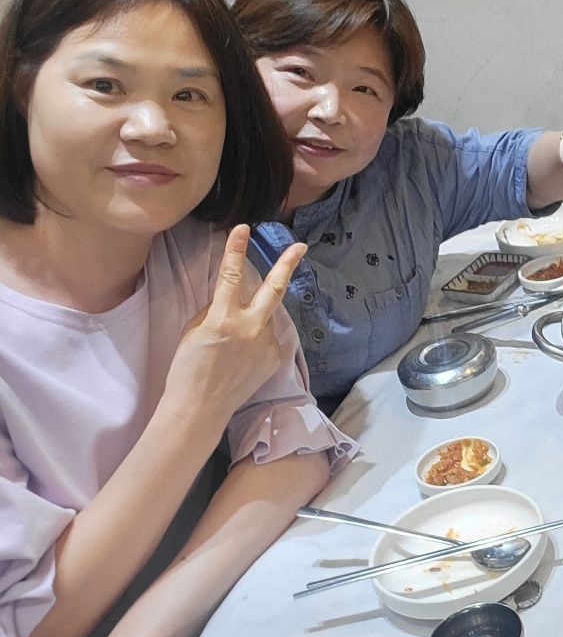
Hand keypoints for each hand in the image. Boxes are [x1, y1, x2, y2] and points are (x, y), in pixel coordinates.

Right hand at [163, 226, 306, 428]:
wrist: (200, 407)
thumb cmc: (188, 368)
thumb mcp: (195, 330)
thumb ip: (218, 310)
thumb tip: (234, 299)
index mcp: (224, 319)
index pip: (231, 276)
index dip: (236, 250)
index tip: (243, 229)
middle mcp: (250, 328)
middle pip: (274, 289)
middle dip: (287, 264)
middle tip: (300, 246)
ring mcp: (266, 344)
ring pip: (266, 319)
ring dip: (254, 321)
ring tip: (233, 346)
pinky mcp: (275, 358)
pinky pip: (268, 339)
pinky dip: (257, 340)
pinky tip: (241, 358)